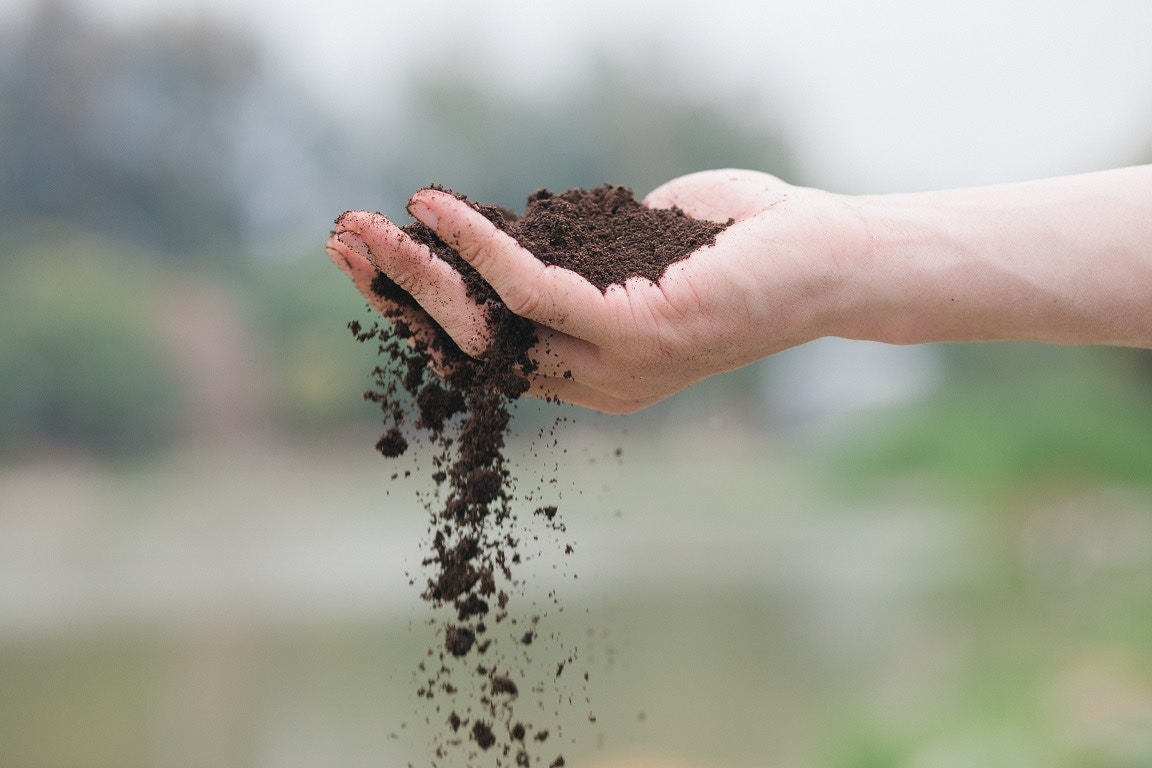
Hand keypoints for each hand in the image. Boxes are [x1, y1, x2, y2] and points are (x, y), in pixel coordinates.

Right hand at [327, 170, 867, 412]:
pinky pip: (532, 288)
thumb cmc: (742, 243)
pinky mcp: (636, 332)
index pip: (485, 347)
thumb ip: (573, 254)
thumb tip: (515, 232)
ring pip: (488, 323)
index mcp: (592, 369)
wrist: (834, 257)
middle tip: (342, 240)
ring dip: (418, 271)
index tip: (371, 254)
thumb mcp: (632, 248)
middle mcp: (595, 382)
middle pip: (470, 346)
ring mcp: (614, 366)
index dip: (419, 305)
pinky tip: (434, 207)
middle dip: (398, 294)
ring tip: (365, 224)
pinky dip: (476, 244)